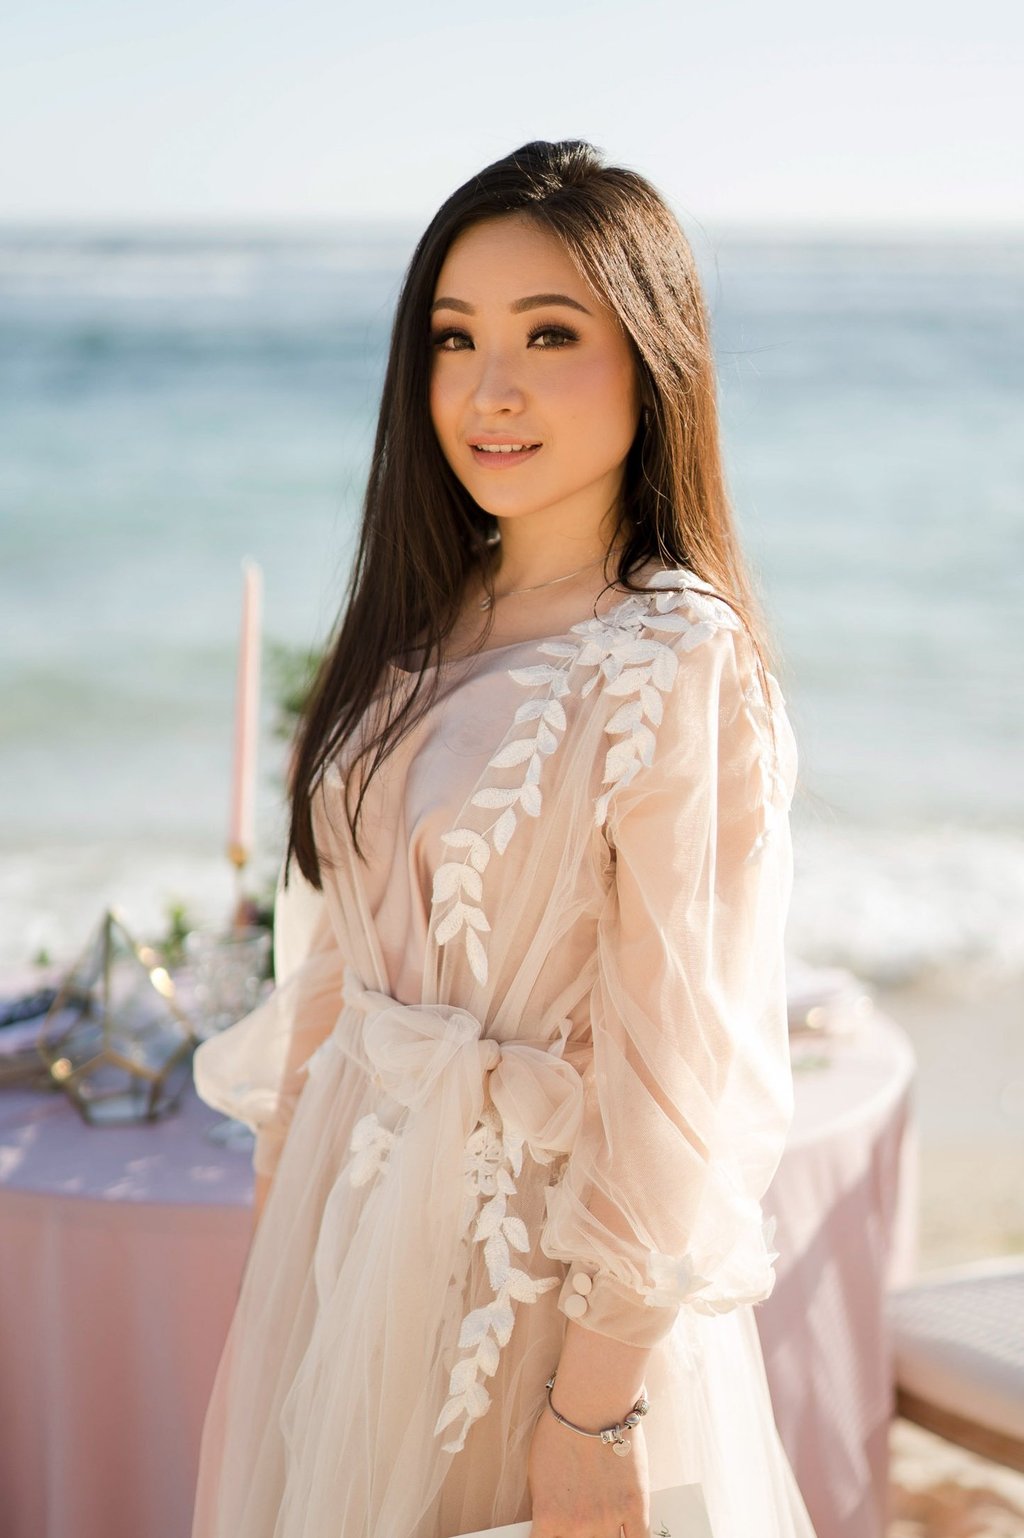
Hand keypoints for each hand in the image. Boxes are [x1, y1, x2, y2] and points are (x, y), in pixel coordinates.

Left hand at [527, 1397, 649, 1537]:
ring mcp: (609, 1519)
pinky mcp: (636, 1508)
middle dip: (578, 1537)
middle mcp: (578, 1526)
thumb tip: (550, 1524)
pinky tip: (626, 1534)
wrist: (592, 1402)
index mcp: (549, 1517)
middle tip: (581, 1519)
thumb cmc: (560, 1427)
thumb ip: (546, 1506)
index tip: (554, 1534)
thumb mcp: (538, 1471)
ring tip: (601, 1525)